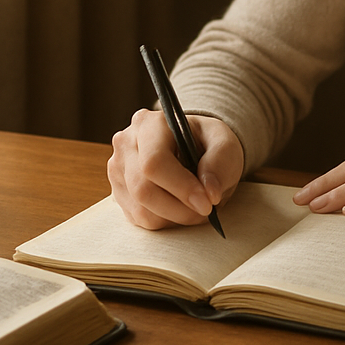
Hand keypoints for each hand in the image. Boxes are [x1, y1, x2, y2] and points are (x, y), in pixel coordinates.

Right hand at [108, 109, 244, 228]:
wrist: (193, 149)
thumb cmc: (207, 143)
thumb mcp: (225, 143)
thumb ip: (221, 163)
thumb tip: (210, 193)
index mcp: (150, 124)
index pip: (154, 161)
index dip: (181, 187)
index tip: (207, 203)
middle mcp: (126, 144)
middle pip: (143, 190)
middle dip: (180, 208)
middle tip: (206, 209)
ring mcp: (118, 170)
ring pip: (141, 209)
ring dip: (175, 217)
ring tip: (196, 207)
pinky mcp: (119, 192)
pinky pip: (140, 219)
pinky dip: (165, 220)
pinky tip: (179, 206)